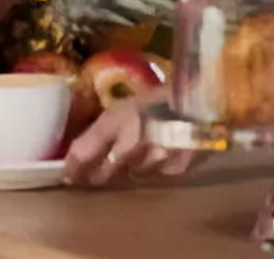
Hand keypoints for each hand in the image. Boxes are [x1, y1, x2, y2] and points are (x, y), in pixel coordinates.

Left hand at [62, 88, 194, 185]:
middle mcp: (131, 140)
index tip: (67, 176)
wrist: (206, 97)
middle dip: (99, 174)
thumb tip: (81, 153)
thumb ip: (106, 129)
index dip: (72, 168)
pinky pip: (159, 174)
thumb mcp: (128, 105)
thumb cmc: (162, 97)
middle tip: (98, 172)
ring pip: (133, 175)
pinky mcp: (176, 167)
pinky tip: (166, 151)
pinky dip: (159, 167)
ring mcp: (154, 156)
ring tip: (143, 151)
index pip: (82, 152)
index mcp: (115, 119)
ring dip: (132, 168)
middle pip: (104, 172)